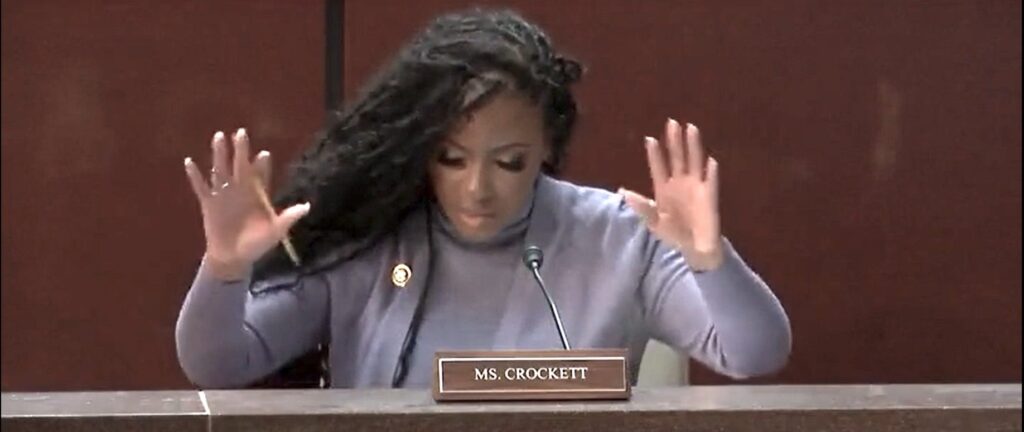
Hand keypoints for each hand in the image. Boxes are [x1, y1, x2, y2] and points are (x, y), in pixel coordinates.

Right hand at [184, 128, 308, 278]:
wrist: (234, 258)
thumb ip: (288, 218)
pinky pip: (201, 186)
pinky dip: (195, 175)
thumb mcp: (275, 232)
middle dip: (240, 150)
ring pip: (220, 169)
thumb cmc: (257, 245)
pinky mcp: (209, 203)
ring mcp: (223, 195)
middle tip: (241, 133)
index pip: (260, 175)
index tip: (264, 155)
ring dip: (219, 154)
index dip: (261, 165)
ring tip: (219, 137)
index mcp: (257, 194)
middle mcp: (240, 190)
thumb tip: (306, 207)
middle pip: (239, 165)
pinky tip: (189, 161)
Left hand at [621, 119, 722, 270]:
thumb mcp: (654, 222)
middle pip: (677, 158)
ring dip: (693, 146)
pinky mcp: (709, 195)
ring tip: (691, 128)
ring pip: (694, 162)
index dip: (654, 154)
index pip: (658, 167)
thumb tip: (622, 191)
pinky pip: (711, 182)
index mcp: (664, 189)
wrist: (694, 248)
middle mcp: (680, 183)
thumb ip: (641, 207)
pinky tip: (711, 162)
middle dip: (674, 141)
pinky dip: (711, 173)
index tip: (649, 139)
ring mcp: (696, 187)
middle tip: (672, 122)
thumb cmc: (673, 234)